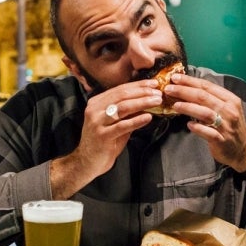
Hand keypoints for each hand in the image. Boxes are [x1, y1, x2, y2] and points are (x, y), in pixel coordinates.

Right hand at [50, 79, 161, 198]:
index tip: (154, 83)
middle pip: (122, 95)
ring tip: (156, 102)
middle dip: (142, 92)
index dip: (138, 85)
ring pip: (123, 108)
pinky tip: (148, 117)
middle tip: (158, 92)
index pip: (120, 89)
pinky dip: (137, 120)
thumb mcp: (115, 122)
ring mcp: (97, 122)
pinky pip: (122, 126)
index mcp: (97, 102)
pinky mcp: (102, 135)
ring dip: (142, 103)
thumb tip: (147, 100)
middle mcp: (95, 109)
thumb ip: (128, 112)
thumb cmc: (104, 141)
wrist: (87, 162)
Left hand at [166, 73, 245, 172]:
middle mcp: (229, 110)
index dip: (189, 81)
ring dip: (188, 107)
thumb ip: (210, 99)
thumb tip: (187, 89)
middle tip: (169, 89)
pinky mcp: (221, 140)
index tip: (175, 78)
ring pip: (205, 113)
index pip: (207, 86)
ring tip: (175, 105)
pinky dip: (197, 127)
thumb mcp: (226, 109)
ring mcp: (226, 126)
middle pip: (203, 97)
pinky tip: (188, 125)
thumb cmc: (230, 126)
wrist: (243, 149)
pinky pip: (207, 132)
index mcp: (230, 99)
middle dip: (184, 91)